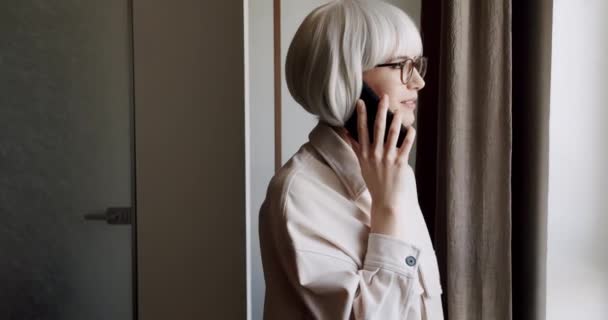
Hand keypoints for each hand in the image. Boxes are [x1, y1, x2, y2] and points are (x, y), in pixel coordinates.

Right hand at [340, 94, 416, 236]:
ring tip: (399, 110)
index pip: (361, 130)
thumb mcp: (361, 164)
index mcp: (365, 154)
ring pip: (392, 134)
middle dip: (380, 111)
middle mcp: (375, 154)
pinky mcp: (400, 164)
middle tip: (384, 97)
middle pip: (377, 128)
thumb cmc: (374, 182)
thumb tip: (348, 134)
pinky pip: (406, 146)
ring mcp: (388, 159)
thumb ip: (356, 148)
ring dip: (396, 120)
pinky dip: (409, 136)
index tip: (361, 102)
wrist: (385, 200)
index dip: (361, 115)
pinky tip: (412, 128)